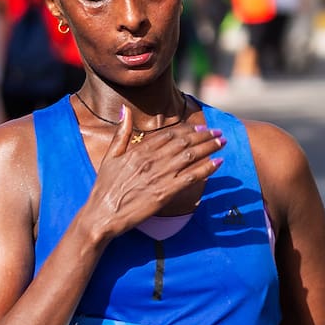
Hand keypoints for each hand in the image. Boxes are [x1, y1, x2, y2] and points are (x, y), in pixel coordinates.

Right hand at [82, 106, 224, 239]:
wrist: (102, 214)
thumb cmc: (105, 187)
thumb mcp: (110, 156)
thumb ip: (121, 133)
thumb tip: (125, 110)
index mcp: (139, 150)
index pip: (169, 135)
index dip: (188, 130)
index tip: (200, 127)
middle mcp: (152, 160)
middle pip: (184, 143)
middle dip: (204, 136)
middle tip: (218, 132)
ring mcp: (160, 176)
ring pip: (190, 156)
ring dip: (209, 147)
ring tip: (222, 142)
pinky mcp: (165, 193)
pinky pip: (191, 177)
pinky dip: (206, 168)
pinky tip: (218, 163)